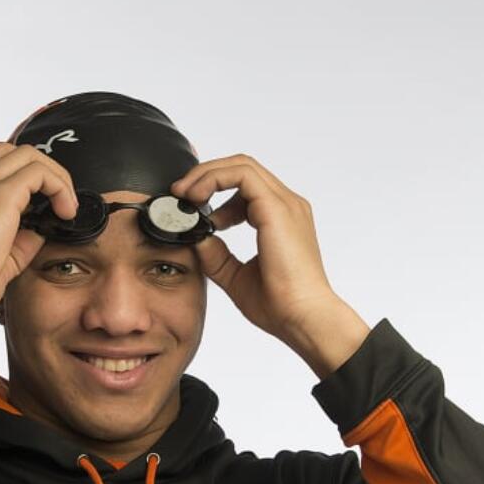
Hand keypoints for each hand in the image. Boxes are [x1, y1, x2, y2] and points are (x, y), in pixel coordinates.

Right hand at [0, 143, 78, 323]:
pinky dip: (59, 186)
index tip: (44, 207)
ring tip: (66, 207)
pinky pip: (39, 172)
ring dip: (55, 176)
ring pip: (28, 155)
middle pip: (14, 152)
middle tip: (60, 203)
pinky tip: (66, 212)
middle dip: (45, 171)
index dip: (27, 180)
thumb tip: (43, 228)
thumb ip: (21, 238)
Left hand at [171, 154, 338, 340]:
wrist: (303, 318)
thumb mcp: (236, 277)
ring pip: (242, 165)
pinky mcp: (277, 209)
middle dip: (206, 175)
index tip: (191, 206)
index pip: (246, 185)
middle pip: (243, 168)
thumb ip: (217, 256)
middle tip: (179, 194)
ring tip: (184, 194)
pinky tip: (196, 198)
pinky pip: (242, 175)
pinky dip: (214, 179)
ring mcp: (285, 204)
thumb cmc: (281, 304)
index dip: (215, 188)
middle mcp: (287, 206)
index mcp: (281, 219)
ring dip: (207, 174)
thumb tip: (197, 239)